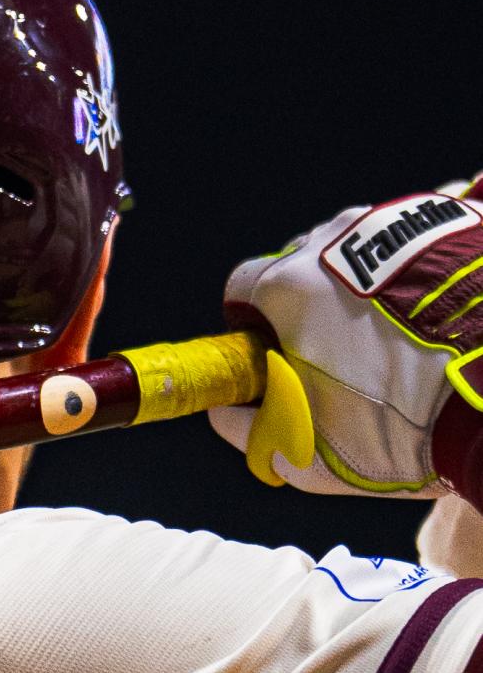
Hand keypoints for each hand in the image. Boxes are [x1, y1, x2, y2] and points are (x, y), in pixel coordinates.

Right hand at [210, 180, 482, 496]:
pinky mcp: (449, 218)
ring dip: (369, 289)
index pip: (243, 286)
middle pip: (304, 264)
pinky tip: (438, 319)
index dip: (254, 323)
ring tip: (406, 339)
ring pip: (363, 251)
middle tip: (349, 358)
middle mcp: (336, 236)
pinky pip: (415, 243)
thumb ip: (249, 430)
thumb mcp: (309, 453)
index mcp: (288, 284)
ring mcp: (397, 221)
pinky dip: (418, 276)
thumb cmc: (403, 429)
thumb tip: (224, 411)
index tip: (279, 355)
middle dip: (314, 306)